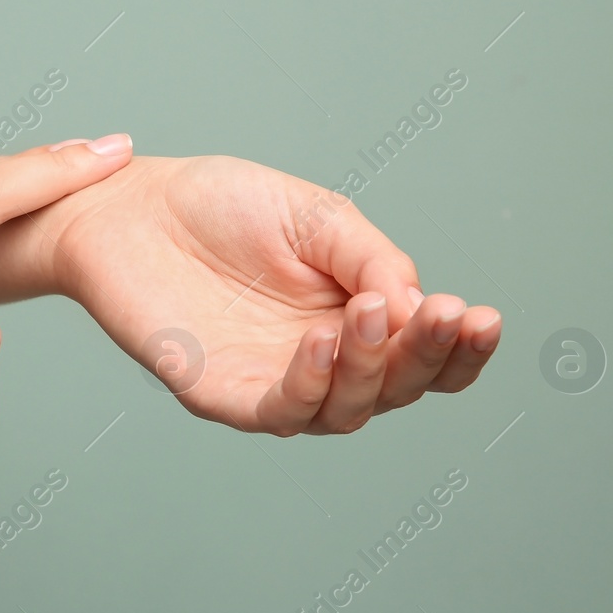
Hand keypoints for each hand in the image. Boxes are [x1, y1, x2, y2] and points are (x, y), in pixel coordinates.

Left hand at [31, 155, 501, 434]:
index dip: (461, 348)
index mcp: (354, 318)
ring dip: (373, 368)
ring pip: (346, 409)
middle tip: (442, 315)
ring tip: (376, 313)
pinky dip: (308, 384)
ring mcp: (272, 381)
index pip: (424, 354)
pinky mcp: (221, 392)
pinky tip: (321, 342)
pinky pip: (277, 410)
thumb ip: (372, 258)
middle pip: (397, 389)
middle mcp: (321, 360)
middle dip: (427, 356)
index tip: (483, 315)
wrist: (130, 203)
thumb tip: (422, 306)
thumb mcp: (316, 216)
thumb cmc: (220, 206)